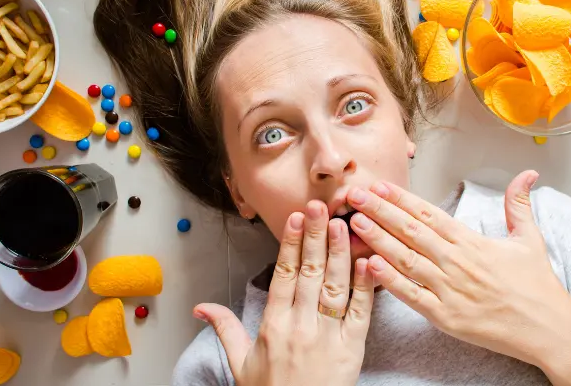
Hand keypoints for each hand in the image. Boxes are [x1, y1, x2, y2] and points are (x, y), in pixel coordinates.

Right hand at [194, 201, 374, 385]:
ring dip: (339, 252)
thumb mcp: (240, 364)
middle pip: (310, 273)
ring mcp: (328, 337)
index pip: (284, 275)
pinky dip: (366, 286)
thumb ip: (225, 329)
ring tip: (341, 223)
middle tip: (319, 206)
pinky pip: (360, 312)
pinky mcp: (353, 349)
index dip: (290, 244)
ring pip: (335, 286)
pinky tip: (369, 260)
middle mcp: (301, 326)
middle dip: (315, 236)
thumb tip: (201, 307)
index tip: (295, 218)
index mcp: (274, 326)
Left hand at [346, 171, 570, 367]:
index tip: (380, 186)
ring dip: (378, 240)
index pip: (430, 214)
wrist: (550, 329)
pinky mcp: (446, 317)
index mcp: (472, 242)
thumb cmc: (538, 286)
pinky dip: (389, 281)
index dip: (402, 199)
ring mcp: (450, 289)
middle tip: (354, 196)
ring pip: (406, 260)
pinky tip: (369, 266)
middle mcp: (457, 262)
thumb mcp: (530, 239)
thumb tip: (527, 174)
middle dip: (380, 211)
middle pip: (411, 231)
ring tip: (354, 223)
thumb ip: (519, 205)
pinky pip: (411, 295)